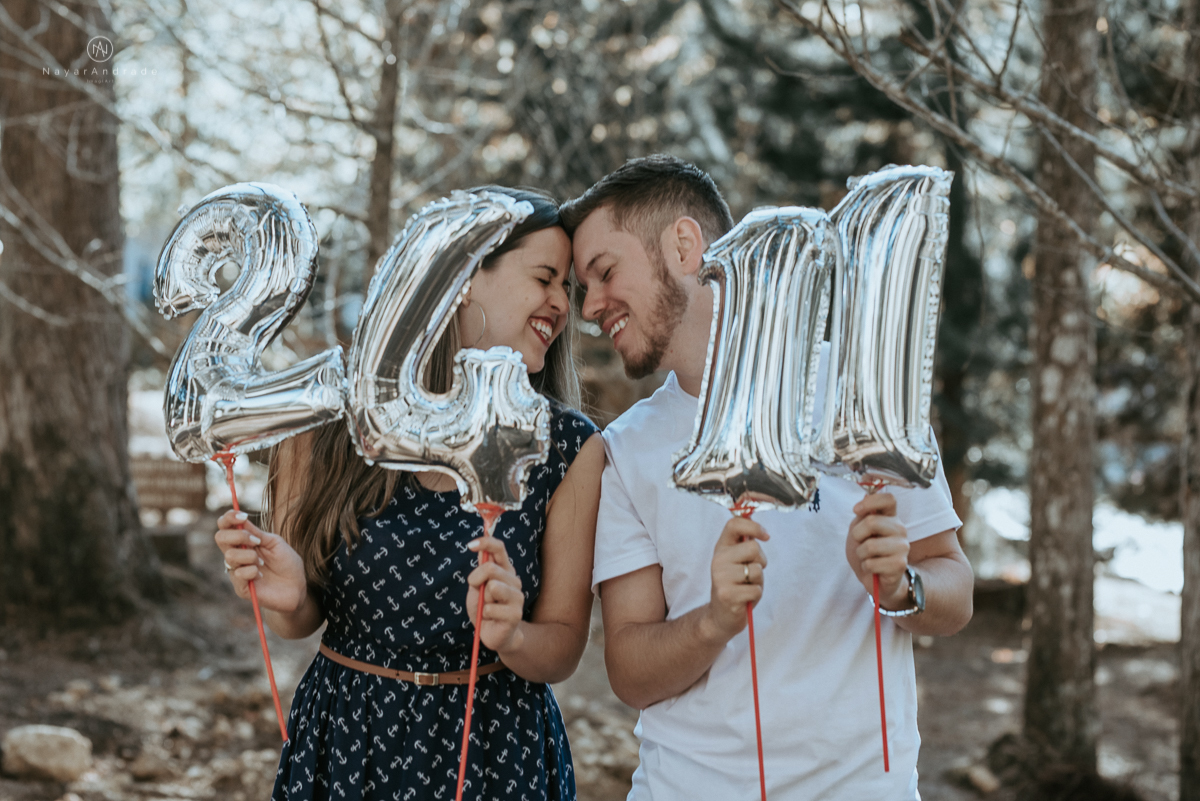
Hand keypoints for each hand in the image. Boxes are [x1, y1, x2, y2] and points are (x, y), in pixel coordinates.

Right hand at [214, 510, 308, 613]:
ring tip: (263, 562)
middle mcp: (236, 555)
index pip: (225, 527)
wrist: (297, 587)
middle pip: (220, 538)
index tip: (243, 516)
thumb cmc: (287, 563)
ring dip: (250, 556)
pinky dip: (252, 571)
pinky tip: (261, 575)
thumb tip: (241, 519)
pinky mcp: (240, 588)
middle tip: (257, 541)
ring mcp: (236, 571)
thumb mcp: (274, 543)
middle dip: (238, 536)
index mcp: (243, 542)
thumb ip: (257, 533)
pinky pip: (238, 574)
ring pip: (230, 556)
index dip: (229, 518)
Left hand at [465, 536, 525, 654]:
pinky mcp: (516, 613)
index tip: (470, 545)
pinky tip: (491, 618)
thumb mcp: (476, 589)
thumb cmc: (484, 609)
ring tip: (487, 608)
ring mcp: (517, 596)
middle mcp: (514, 580)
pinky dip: (485, 614)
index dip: (485, 543)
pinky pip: (491, 608)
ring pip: (493, 587)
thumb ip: (479, 573)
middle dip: (476, 580)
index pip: (499, 549)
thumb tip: (480, 554)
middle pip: (490, 568)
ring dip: (483, 600)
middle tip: (477, 592)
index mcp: (504, 570)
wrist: (493, 634)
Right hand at [702, 516, 768, 641]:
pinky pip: (756, 589)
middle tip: (751, 573)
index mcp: (721, 548)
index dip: (753, 526)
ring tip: (746, 587)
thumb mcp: (738, 562)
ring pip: (756, 570)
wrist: (720, 616)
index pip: (734, 524)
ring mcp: (721, 577)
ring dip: (758, 581)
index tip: (765, 536)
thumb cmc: (736, 585)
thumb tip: (760, 530)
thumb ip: (745, 546)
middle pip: (753, 547)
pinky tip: (744, 598)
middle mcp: (718, 560)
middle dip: (761, 561)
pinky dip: (756, 595)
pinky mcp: (727, 595)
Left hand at [846, 492, 909, 608]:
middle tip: (861, 543)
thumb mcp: (858, 530)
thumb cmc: (866, 551)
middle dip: (857, 534)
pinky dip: (866, 567)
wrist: (873, 577)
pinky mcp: (900, 564)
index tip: (856, 510)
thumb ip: (862, 515)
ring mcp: (903, 547)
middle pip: (872, 521)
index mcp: (890, 517)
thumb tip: (865, 498)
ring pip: (870, 545)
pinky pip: (872, 563)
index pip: (888, 499)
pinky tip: (873, 568)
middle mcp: (900, 529)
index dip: (870, 502)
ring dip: (861, 554)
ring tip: (867, 557)